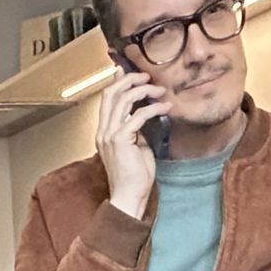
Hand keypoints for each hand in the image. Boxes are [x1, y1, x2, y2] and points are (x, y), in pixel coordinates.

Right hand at [95, 71, 168, 217]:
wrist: (128, 196)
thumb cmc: (134, 176)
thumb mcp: (135, 147)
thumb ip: (135, 131)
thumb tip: (143, 116)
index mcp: (104, 132)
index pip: (107, 99)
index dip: (119, 82)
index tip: (134, 74)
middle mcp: (103, 131)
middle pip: (111, 93)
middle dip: (129, 80)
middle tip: (147, 76)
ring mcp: (110, 135)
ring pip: (123, 100)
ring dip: (144, 90)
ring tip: (160, 91)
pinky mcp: (121, 140)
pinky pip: (137, 115)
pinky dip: (154, 108)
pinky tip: (166, 108)